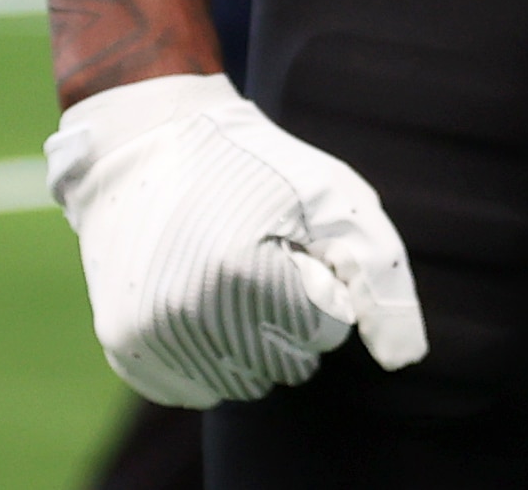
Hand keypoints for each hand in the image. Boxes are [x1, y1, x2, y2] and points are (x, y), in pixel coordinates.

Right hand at [45, 73, 426, 407]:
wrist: (145, 137)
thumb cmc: (253, 164)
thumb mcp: (333, 196)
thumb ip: (380, 279)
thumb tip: (403, 361)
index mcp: (243, 274)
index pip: (326, 331)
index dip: (317, 279)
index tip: (285, 236)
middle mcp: (187, 315)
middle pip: (285, 366)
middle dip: (286, 314)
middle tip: (255, 252)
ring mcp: (148, 336)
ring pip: (242, 384)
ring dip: (247, 339)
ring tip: (223, 273)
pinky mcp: (123, 346)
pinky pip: (194, 390)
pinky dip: (206, 356)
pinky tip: (195, 302)